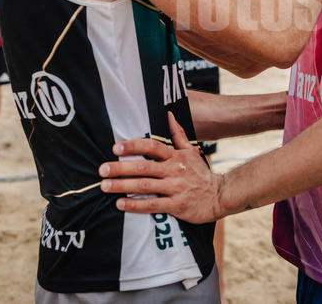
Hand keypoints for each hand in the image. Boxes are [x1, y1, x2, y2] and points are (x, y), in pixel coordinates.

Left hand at [99, 112, 223, 223]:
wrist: (219, 195)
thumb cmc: (201, 173)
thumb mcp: (191, 151)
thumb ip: (178, 134)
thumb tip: (169, 114)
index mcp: (175, 156)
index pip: (152, 146)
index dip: (133, 146)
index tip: (116, 148)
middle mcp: (174, 170)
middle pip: (143, 167)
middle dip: (120, 168)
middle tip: (102, 170)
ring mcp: (175, 188)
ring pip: (144, 186)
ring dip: (122, 186)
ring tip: (105, 186)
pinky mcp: (176, 206)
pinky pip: (152, 206)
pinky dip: (135, 205)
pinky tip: (120, 204)